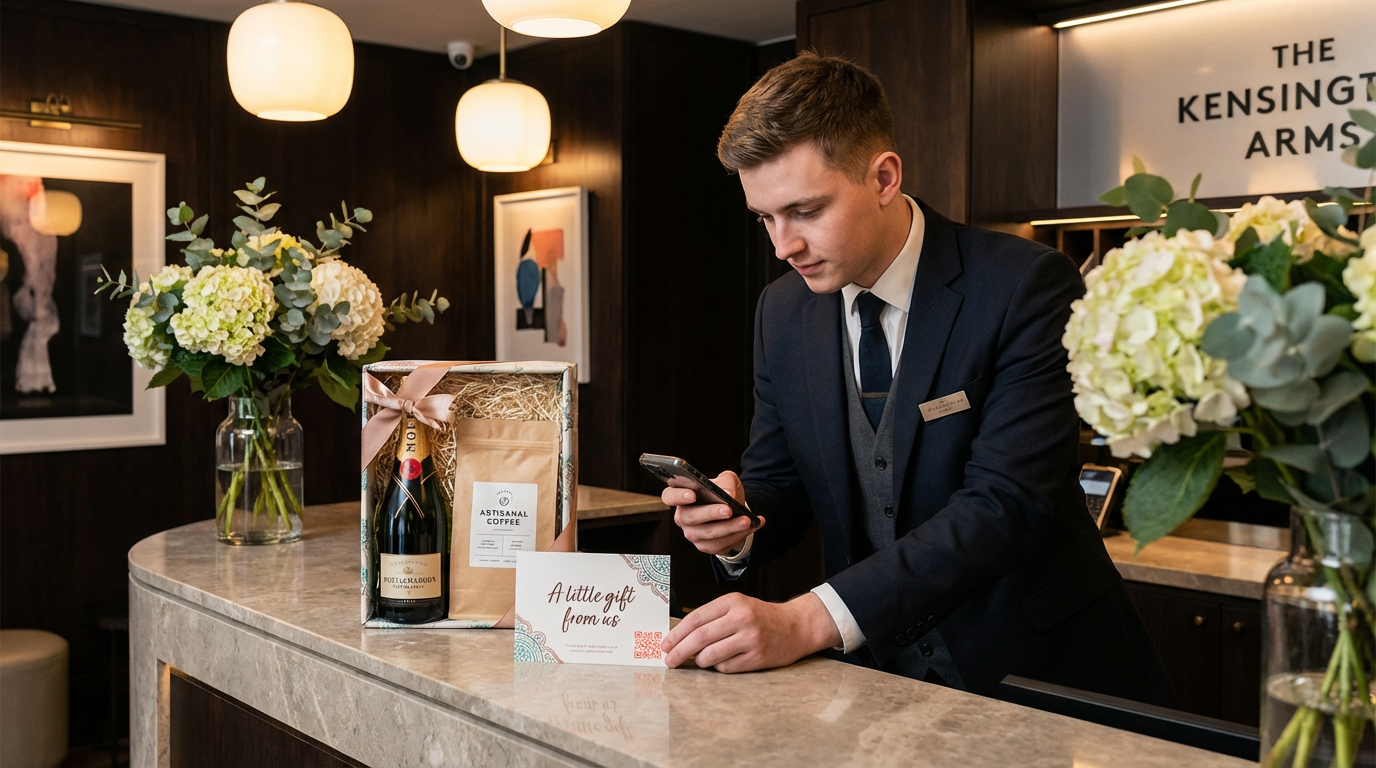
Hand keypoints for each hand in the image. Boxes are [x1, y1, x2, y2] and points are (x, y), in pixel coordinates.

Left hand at [661, 591, 840, 671]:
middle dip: (679, 651)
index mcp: (732, 602)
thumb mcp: (738, 606)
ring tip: (699, 660)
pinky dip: (718, 667)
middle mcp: (741, 618)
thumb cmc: (761, 617)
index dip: (676, 634)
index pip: (696, 618)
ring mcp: (750, 639)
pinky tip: (721, 662)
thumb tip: (680, 635)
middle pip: (699, 638)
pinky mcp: (757, 657)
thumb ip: (713, 616)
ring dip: (699, 661)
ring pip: (710, 655)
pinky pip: (726, 667)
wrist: (796, 626)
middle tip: (669, 660)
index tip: (665, 645)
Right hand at [662, 471, 764, 556]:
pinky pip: (720, 544)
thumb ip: (726, 482)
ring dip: (729, 528)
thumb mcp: (727, 480)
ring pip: (707, 534)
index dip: (678, 496)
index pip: (669, 496)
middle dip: (710, 513)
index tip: (692, 494)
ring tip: (747, 520)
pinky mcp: (705, 546)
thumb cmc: (723, 492)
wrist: (734, 510)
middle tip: (728, 509)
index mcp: (681, 496)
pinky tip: (752, 526)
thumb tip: (727, 493)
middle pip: (689, 517)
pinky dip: (738, 535)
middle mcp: (682, 516)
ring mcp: (692, 533)